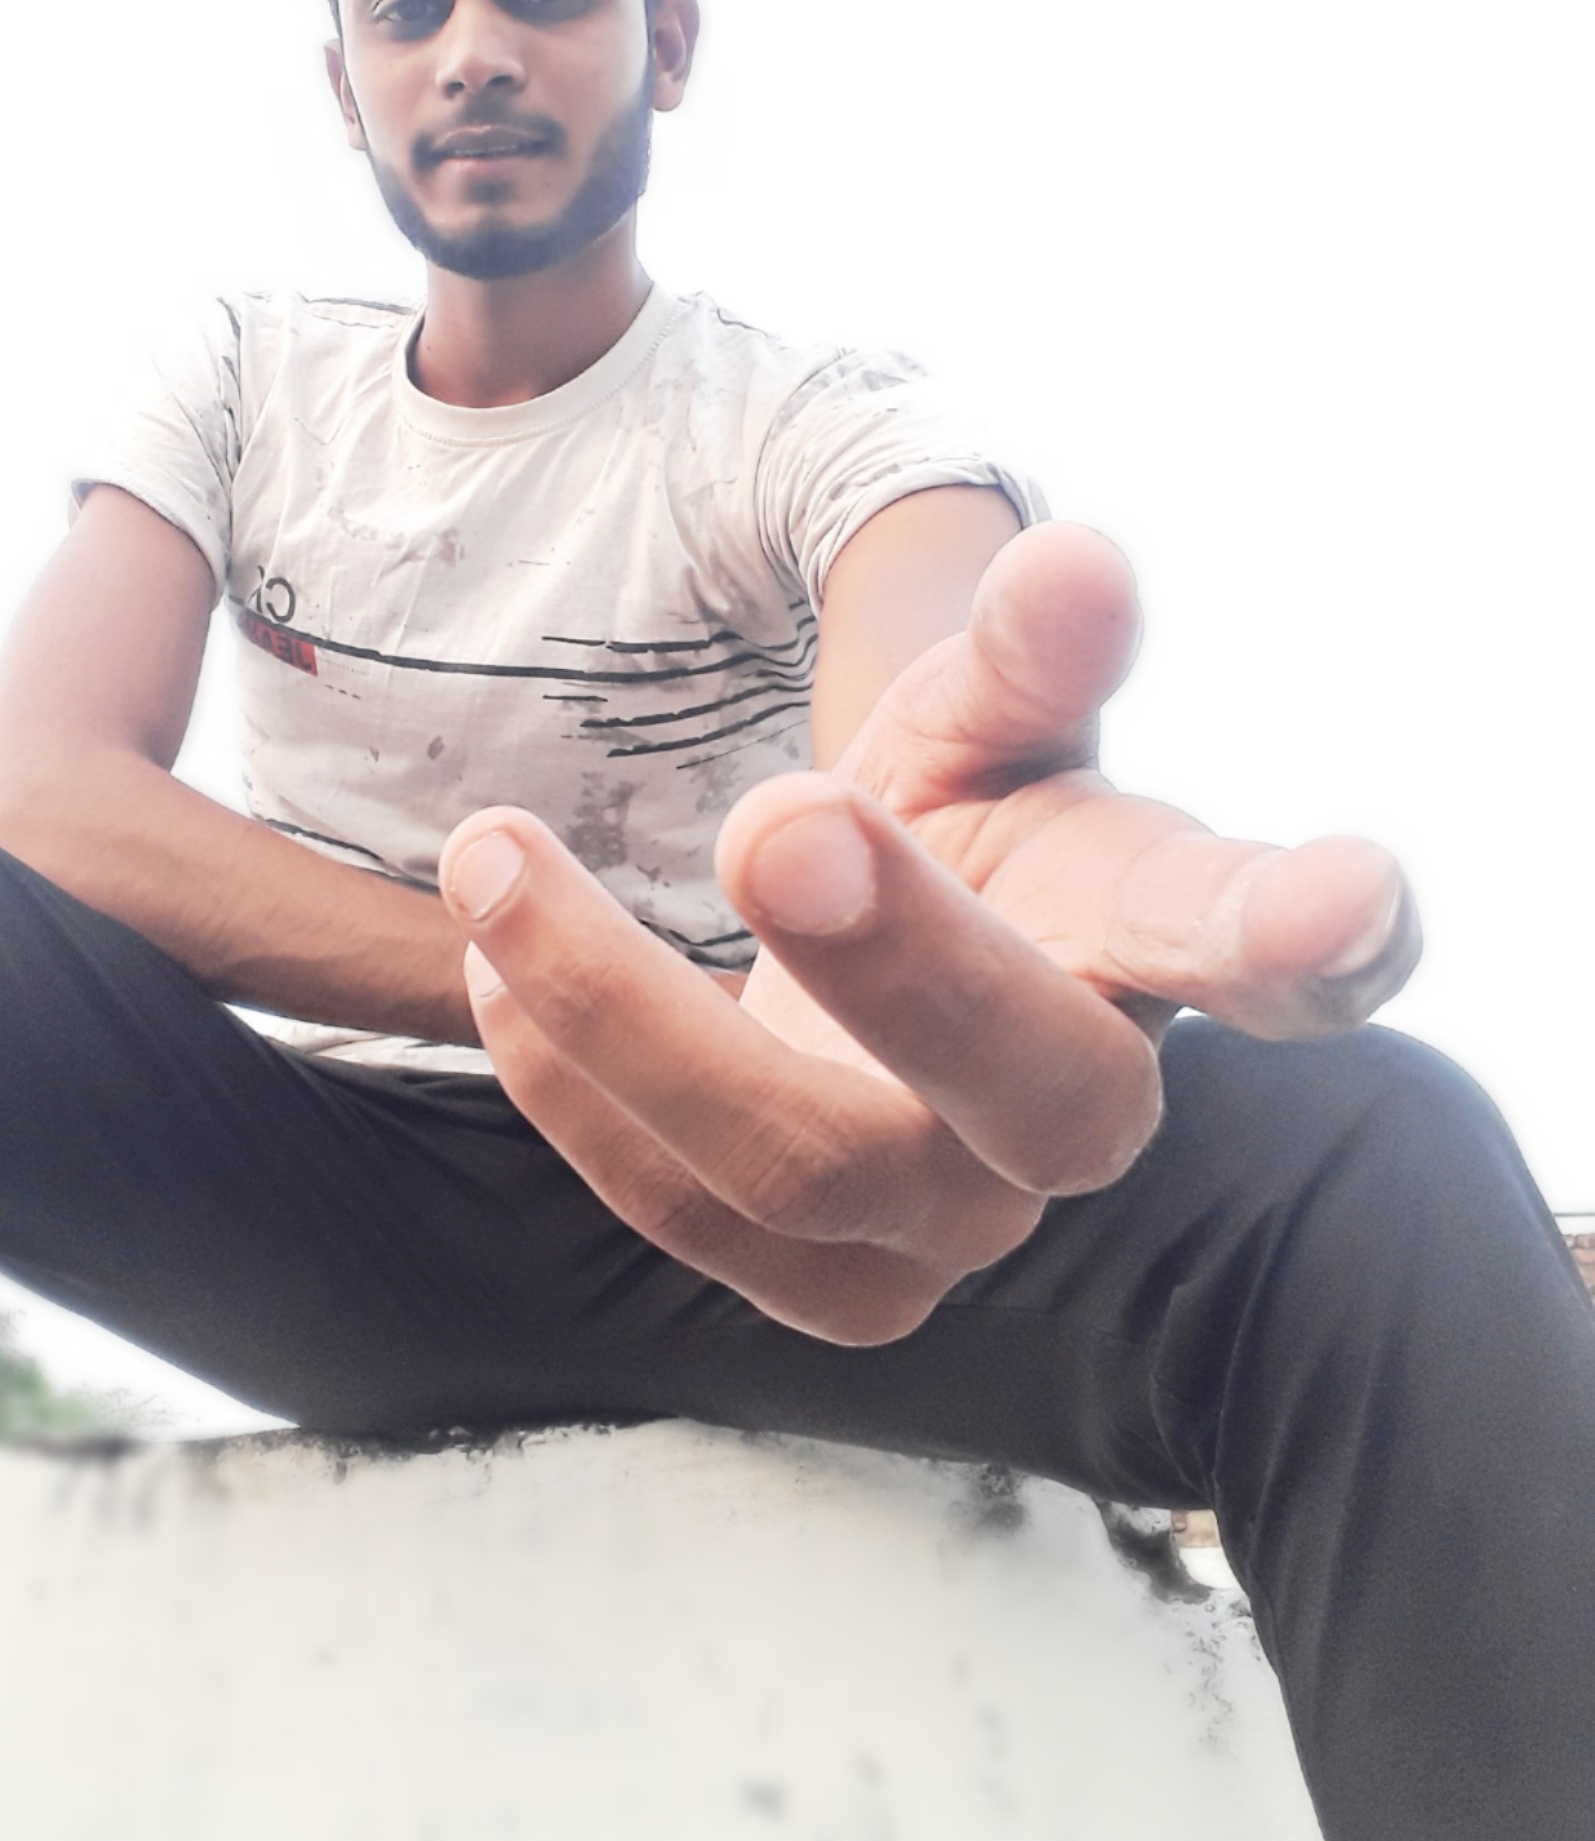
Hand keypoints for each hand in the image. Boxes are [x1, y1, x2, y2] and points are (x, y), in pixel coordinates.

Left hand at [436, 524, 1419, 1344]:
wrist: (881, 979)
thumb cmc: (963, 832)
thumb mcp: (984, 725)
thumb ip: (1026, 654)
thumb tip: (1072, 554)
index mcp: (1154, 950)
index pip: (1264, 951)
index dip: (1309, 930)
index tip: (1350, 891)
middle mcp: (1078, 1111)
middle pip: (1021, 1086)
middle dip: (895, 958)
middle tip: (771, 816)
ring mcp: (956, 1223)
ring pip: (802, 1169)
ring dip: (622, 1005)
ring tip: (491, 855)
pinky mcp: (829, 1285)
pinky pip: (678, 1216)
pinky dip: (569, 1084)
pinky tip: (497, 970)